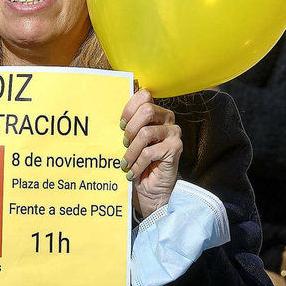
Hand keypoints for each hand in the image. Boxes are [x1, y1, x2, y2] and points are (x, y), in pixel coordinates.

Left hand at [122, 88, 181, 218]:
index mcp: (156, 112)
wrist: (150, 190)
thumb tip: (109, 112)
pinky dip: (137, 164)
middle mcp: (168, 119)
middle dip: (130, 128)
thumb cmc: (138, 162)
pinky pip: (149, 152)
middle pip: (147, 110)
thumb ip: (126, 124)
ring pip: (146, 133)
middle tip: (124, 143)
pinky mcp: (176, 149)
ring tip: (126, 162)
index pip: (144, 95)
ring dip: (131, 151)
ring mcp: (174, 133)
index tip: (120, 124)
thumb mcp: (129, 140)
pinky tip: (133, 172)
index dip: (129, 108)